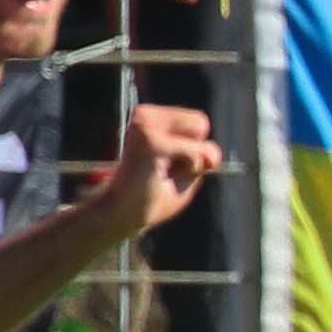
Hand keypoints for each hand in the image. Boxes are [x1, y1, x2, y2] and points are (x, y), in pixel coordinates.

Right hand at [90, 104, 223, 234]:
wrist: (118, 217)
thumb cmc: (149, 198)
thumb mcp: (185, 171)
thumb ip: (204, 156)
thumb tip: (213, 155)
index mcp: (149, 116)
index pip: (198, 122)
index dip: (194, 149)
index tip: (165, 165)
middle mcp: (145, 114)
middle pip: (201, 123)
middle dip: (195, 152)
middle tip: (164, 171)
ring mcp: (146, 125)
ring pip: (200, 135)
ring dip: (191, 163)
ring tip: (160, 174)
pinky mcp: (150, 142)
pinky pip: (195, 154)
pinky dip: (188, 170)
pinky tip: (159, 177)